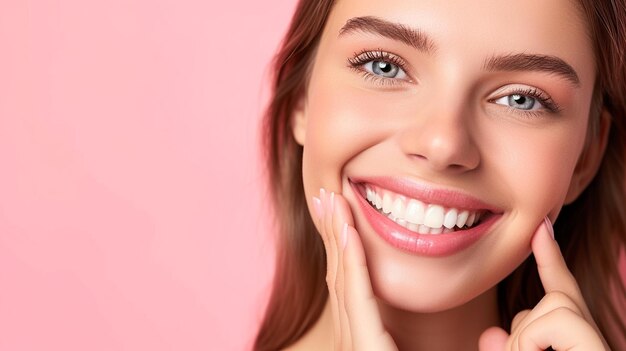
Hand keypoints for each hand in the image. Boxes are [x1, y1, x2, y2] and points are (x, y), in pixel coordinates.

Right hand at [313, 189, 397, 350]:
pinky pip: (356, 293)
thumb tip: (420, 323)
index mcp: (354, 338)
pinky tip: (348, 232)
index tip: (334, 212)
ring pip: (342, 275)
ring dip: (337, 233)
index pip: (343, 282)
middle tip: (324, 195)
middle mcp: (346, 337)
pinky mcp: (363, 348)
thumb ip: (403, 339)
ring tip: (332, 200)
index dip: (336, 243)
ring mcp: (349, 343)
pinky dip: (352, 259)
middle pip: (336, 272)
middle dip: (330, 230)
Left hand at [479, 217, 609, 350]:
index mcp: (575, 344)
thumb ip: (505, 350)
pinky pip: (560, 317)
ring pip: (555, 304)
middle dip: (523, 327)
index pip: (564, 296)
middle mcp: (595, 342)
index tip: (542, 226)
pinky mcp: (599, 349)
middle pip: (558, 297)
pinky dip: (531, 341)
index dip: (552, 260)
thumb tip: (491, 335)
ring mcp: (599, 345)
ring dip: (523, 339)